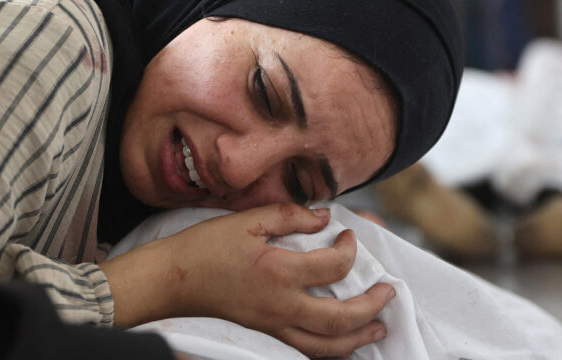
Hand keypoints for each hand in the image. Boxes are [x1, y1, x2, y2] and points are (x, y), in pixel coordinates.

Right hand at [100, 203, 394, 358]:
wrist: (172, 279)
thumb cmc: (205, 247)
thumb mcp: (246, 220)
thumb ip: (289, 216)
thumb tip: (323, 218)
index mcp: (278, 271)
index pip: (333, 266)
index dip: (349, 248)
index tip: (347, 235)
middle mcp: (281, 305)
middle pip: (341, 318)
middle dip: (371, 306)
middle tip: (388, 291)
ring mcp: (272, 326)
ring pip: (326, 346)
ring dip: (357, 338)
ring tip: (378, 328)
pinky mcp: (264, 334)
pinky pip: (304, 350)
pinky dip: (329, 350)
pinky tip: (339, 343)